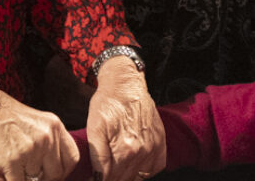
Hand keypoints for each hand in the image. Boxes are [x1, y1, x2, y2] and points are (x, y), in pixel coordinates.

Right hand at [0, 93, 77, 180]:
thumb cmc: (8, 116)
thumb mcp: (38, 121)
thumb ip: (51, 139)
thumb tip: (56, 165)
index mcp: (55, 126)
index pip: (72, 158)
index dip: (64, 170)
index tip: (54, 173)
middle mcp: (47, 138)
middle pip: (56, 172)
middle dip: (45, 178)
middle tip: (33, 175)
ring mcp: (30, 149)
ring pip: (36, 179)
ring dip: (26, 177)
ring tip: (17, 167)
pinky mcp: (13, 160)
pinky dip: (13, 180)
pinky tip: (7, 173)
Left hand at [85, 59, 164, 180]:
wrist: (126, 84)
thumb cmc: (107, 104)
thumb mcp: (94, 129)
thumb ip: (97, 158)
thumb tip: (96, 178)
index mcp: (124, 150)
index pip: (109, 179)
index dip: (98, 180)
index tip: (93, 177)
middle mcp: (142, 152)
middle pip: (124, 180)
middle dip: (112, 178)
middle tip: (103, 171)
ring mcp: (153, 148)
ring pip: (137, 177)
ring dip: (126, 176)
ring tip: (116, 167)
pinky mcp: (160, 144)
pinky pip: (154, 169)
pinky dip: (143, 171)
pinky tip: (133, 165)